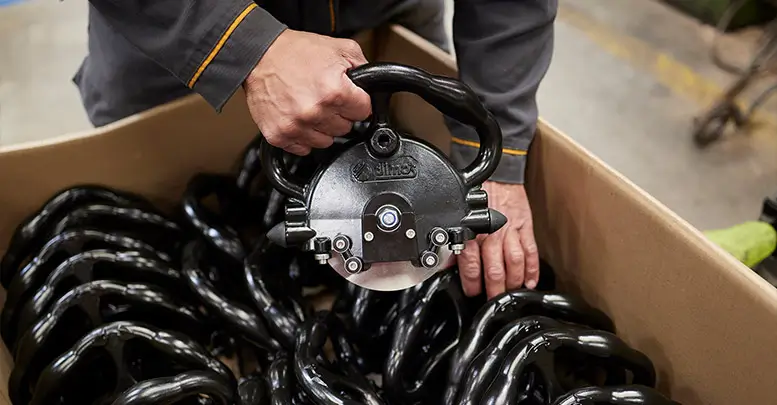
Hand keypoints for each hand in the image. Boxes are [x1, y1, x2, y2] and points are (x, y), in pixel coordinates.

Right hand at [243, 29, 371, 155]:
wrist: (259, 56)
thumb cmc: (295, 52)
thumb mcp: (340, 49)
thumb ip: (363, 69)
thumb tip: (374, 86)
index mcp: (334, 91)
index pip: (364, 112)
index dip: (357, 102)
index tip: (347, 97)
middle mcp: (315, 112)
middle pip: (345, 128)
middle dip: (339, 114)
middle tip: (325, 98)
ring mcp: (296, 126)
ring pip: (326, 142)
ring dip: (322, 128)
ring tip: (311, 108)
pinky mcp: (279, 135)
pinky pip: (303, 148)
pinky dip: (303, 136)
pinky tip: (299, 118)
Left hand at [457, 182, 539, 297]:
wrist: (498, 175)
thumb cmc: (478, 196)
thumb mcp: (460, 218)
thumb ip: (455, 242)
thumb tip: (447, 264)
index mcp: (473, 234)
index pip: (472, 266)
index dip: (472, 284)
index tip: (473, 293)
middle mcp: (492, 235)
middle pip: (495, 270)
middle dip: (495, 290)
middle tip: (494, 301)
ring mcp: (511, 232)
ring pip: (514, 263)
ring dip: (513, 282)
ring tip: (512, 294)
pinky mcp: (525, 228)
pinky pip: (530, 251)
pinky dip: (532, 268)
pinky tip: (530, 281)